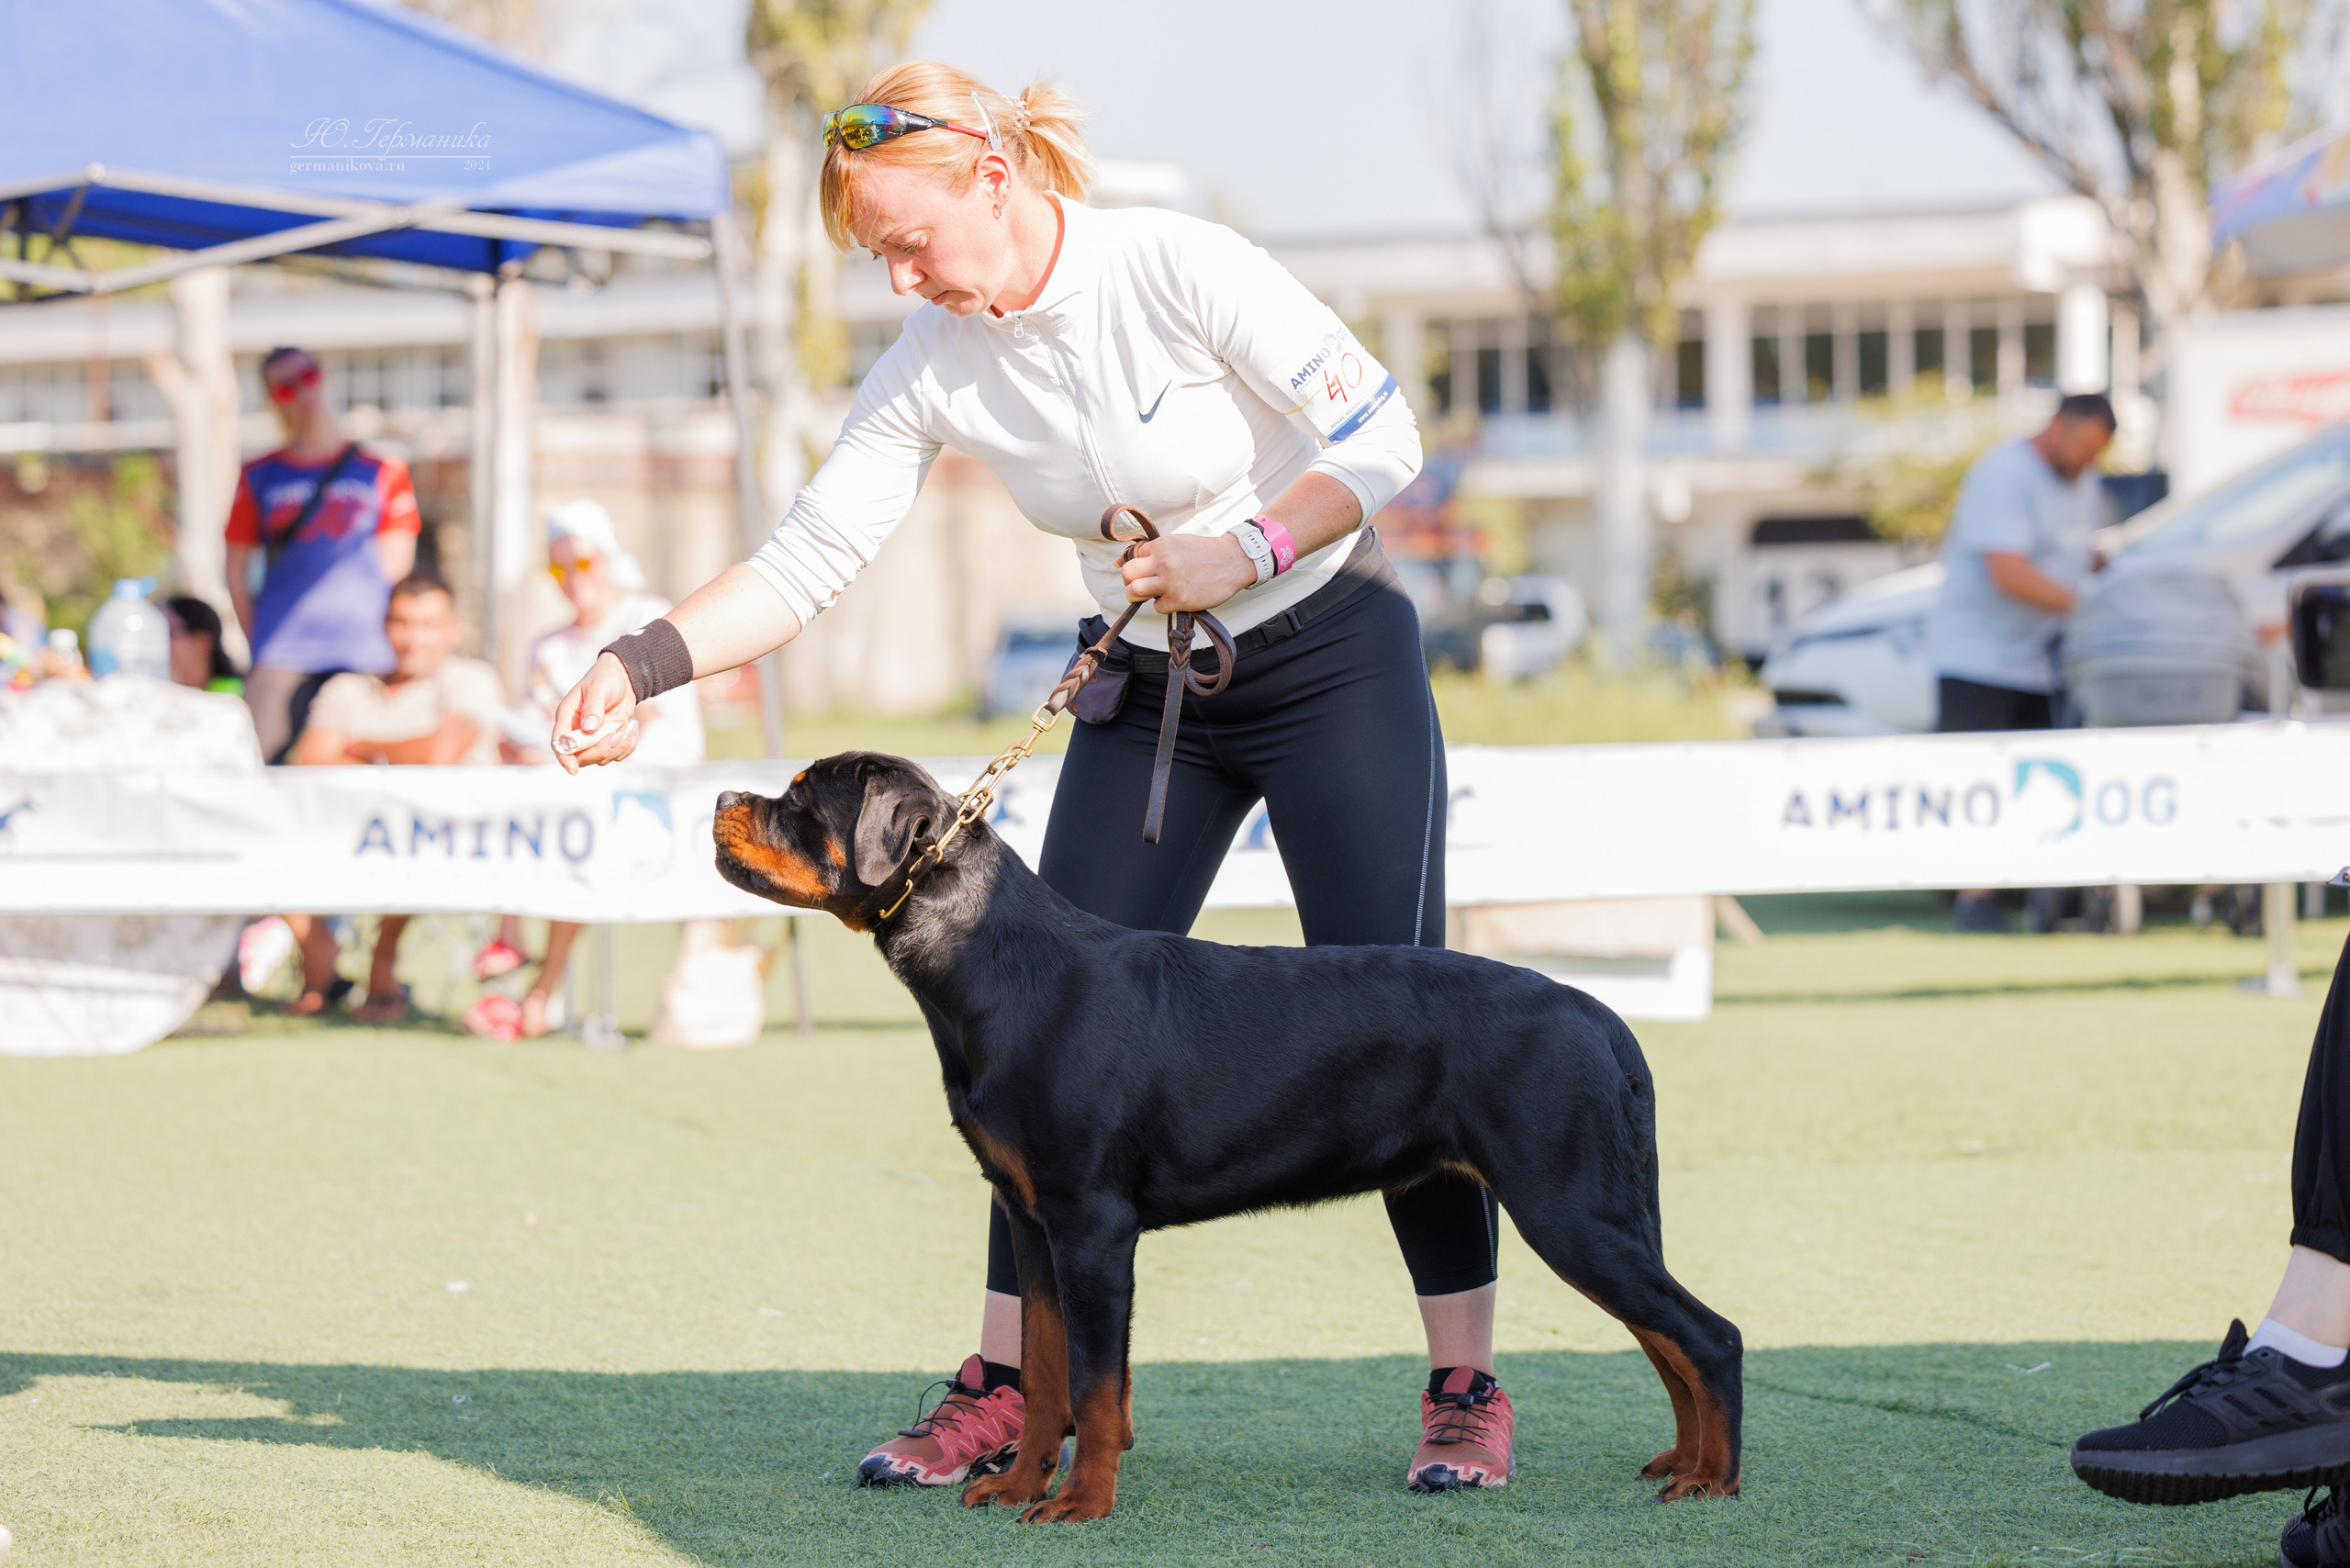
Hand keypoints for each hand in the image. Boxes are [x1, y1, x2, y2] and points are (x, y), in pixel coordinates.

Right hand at [553, 651, 641, 773]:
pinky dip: (628, 745)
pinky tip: (632, 727)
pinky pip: (618, 755)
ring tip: (630, 725)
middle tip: (619, 732)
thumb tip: (588, 728)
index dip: (564, 757)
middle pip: (581, 757)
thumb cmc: (605, 678)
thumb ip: (593, 707)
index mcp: (567, 717)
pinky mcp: (608, 741)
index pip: (559, 743)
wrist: (622, 678)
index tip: (572, 769)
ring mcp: (593, 739)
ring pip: (602, 758)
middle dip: (602, 750)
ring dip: (619, 746)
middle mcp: (577, 732)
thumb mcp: (599, 688)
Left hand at [1120, 532, 1255, 613]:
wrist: (1233, 562)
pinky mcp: (1179, 600)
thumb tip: (1118, 562)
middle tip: (1140, 584)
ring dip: (1138, 596)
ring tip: (1152, 594)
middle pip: (1127, 575)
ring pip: (1134, 592)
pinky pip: (1157, 607)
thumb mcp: (1176, 542)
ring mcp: (1170, 582)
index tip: (1146, 570)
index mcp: (1162, 545)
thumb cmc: (1203, 553)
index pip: (1132, 557)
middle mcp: (1163, 562)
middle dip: (1130, 581)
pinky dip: (1164, 605)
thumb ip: (1151, 551)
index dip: (1137, 566)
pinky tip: (1176, 597)